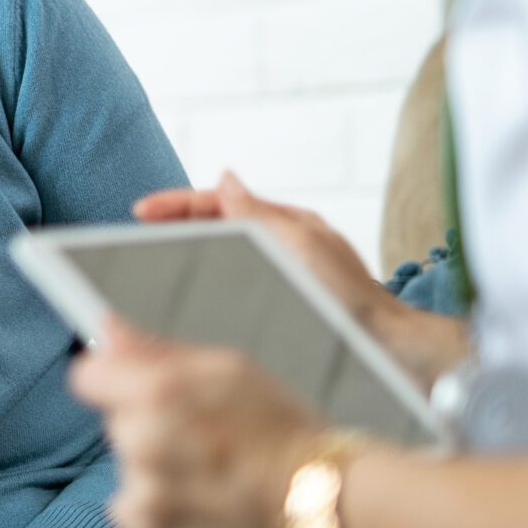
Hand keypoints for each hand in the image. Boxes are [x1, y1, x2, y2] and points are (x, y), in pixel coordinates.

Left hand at [69, 316, 326, 527]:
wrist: (323, 507)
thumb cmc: (285, 432)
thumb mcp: (230, 370)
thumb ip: (157, 351)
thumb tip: (106, 329)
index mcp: (159, 391)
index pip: (88, 376)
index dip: (113, 379)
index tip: (137, 388)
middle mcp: (143, 440)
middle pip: (115, 420)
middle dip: (146, 422)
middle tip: (202, 437)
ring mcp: (143, 489)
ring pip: (127, 464)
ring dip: (155, 466)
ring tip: (211, 473)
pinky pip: (129, 505)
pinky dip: (156, 505)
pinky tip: (200, 501)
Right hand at [134, 171, 464, 384]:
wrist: (387, 350)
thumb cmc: (351, 300)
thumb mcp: (300, 244)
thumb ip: (258, 213)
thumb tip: (226, 177)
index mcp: (288, 224)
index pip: (220, 202)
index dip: (177, 205)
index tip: (140, 212)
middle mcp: (286, 245)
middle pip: (220, 224)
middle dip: (179, 225)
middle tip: (141, 237)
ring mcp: (286, 276)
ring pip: (226, 254)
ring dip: (193, 255)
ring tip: (159, 267)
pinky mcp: (285, 305)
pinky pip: (236, 284)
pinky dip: (211, 284)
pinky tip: (194, 302)